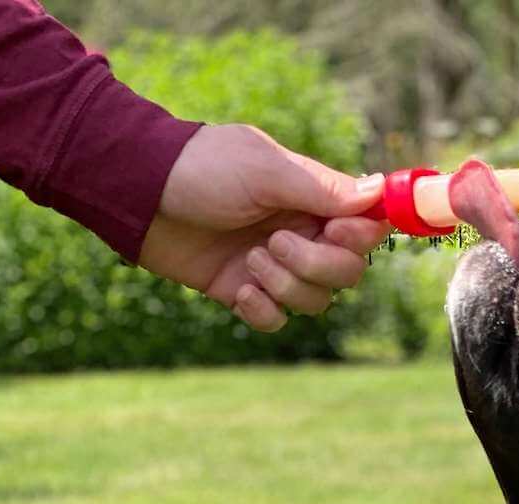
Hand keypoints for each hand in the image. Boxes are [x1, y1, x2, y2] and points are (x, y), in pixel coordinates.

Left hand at [139, 123, 388, 330]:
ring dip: (285, 286)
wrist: (138, 196)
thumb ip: (321, 187)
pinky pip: (277, 320)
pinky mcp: (246, 291)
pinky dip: (262, 311)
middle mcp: (300, 232)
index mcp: (311, 197)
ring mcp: (274, 264)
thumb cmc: (201, 169)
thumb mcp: (264, 170)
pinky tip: (236, 290)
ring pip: (315, 301)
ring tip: (249, 259)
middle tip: (274, 243)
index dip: (360, 239)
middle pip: (347, 272)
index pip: (366, 227)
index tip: (334, 232)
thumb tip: (379, 190)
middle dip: (316, 266)